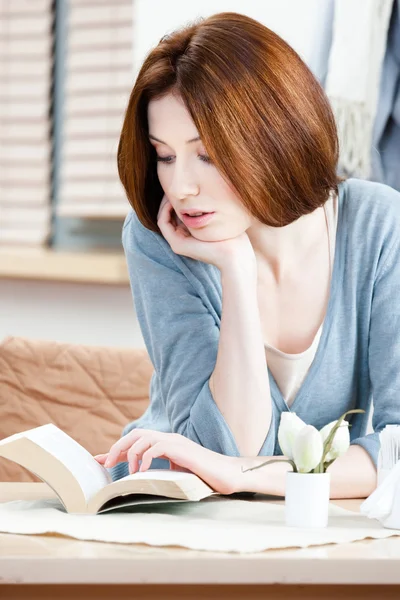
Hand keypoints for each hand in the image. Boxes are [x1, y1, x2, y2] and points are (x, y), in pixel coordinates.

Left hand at [94, 429, 238, 494]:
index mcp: (166, 444)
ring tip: (130, 472)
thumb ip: (160, 473)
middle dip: (117, 448)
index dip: (116, 450)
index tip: (98, 460)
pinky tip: (144, 471)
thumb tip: (140, 482)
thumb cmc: (205, 478)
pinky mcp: (180, 448)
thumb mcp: (176, 475)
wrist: (227, 476)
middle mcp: (168, 438)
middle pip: (135, 434)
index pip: (136, 442)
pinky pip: (156, 446)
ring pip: (142, 437)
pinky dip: (146, 458)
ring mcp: (174, 441)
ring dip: (131, 454)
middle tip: (106, 465)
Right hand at [157, 195, 255, 272]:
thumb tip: (206, 189)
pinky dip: (165, 210)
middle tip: (171, 185)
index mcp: (191, 234)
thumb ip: (210, 208)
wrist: (234, 254)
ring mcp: (178, 243)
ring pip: (163, 218)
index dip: (176, 199)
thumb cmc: (232, 236)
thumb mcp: (219, 218)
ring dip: (165, 203)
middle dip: (168, 199)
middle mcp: (182, 239)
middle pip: (168, 215)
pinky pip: (163, 223)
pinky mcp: (177, 244)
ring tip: (170, 191)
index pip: (177, 214)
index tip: (181, 187)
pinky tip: (172, 200)